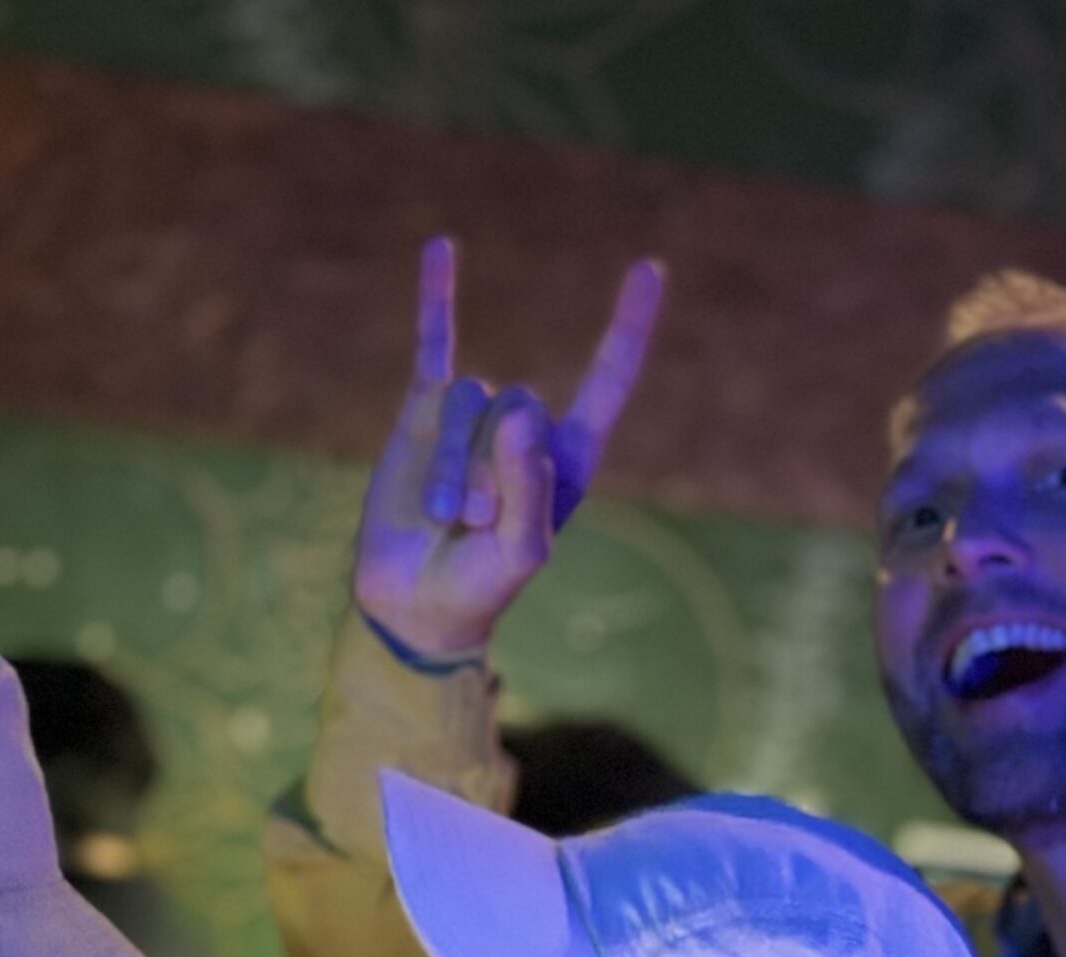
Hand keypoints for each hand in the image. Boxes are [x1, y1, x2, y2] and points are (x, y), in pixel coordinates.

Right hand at [353, 235, 664, 661]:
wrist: (415, 601)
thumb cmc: (481, 587)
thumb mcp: (519, 551)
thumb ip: (527, 488)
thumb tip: (520, 414)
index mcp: (567, 461)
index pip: (606, 384)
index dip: (626, 330)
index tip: (650, 270)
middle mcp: (526, 431)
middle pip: (516, 402)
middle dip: (490, 466)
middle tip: (476, 524)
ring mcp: (475, 418)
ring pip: (467, 399)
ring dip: (453, 464)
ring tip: (445, 516)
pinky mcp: (425, 411)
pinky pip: (433, 343)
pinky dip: (436, 298)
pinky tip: (441, 247)